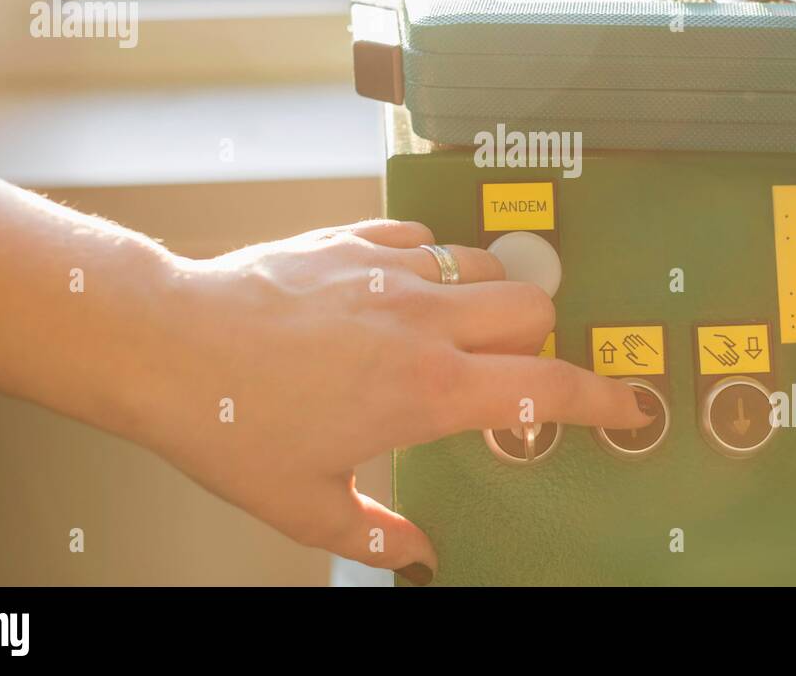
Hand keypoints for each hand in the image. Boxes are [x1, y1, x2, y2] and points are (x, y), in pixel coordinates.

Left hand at [129, 219, 652, 583]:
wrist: (167, 344)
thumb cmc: (233, 427)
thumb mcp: (305, 504)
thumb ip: (376, 534)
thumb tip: (417, 556)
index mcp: (428, 391)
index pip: (545, 389)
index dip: (600, 397)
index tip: (628, 402)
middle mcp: (425, 323)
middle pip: (534, 309)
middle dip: (539, 340)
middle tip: (509, 368)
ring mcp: (392, 272)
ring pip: (486, 266)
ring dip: (490, 296)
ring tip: (458, 325)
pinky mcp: (355, 240)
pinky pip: (424, 239)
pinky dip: (430, 264)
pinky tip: (398, 290)